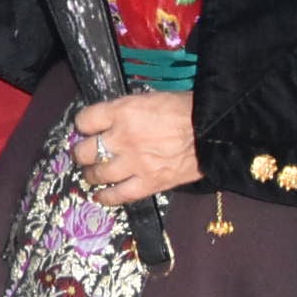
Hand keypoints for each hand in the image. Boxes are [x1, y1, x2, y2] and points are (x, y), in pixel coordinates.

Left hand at [70, 92, 199, 205]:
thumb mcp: (148, 99)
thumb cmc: (184, 109)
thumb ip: (126, 111)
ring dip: (91, 174)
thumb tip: (111, 120)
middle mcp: (123, 138)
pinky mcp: (149, 183)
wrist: (214, 131)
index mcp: (122, 112)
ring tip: (92, 173)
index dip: (82, 125)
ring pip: (98, 173)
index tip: (86, 128)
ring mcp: (134, 163)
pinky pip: (120, 195)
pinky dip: (107, 197)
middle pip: (86, 150)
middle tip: (85, 154)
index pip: (85, 120)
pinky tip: (100, 196)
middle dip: (81, 152)